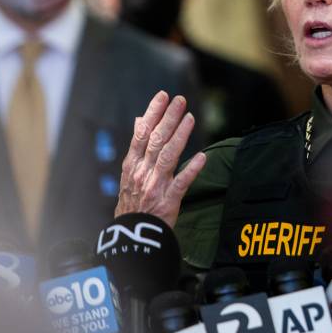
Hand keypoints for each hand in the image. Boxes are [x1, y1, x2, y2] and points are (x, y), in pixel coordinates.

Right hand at [115, 91, 205, 227]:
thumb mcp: (128, 174)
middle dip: (168, 119)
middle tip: (180, 100)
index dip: (152, 114)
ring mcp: (154, 186)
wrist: (132, 236)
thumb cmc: (133, 202)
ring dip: (180, 136)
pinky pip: (181, 183)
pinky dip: (192, 170)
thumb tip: (140, 119)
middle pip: (156, 140)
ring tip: (190, 118)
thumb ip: (137, 146)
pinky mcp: (167, 201)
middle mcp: (141, 172)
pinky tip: (203, 157)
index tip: (163, 96)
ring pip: (168, 157)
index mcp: (132, 165)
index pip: (141, 134)